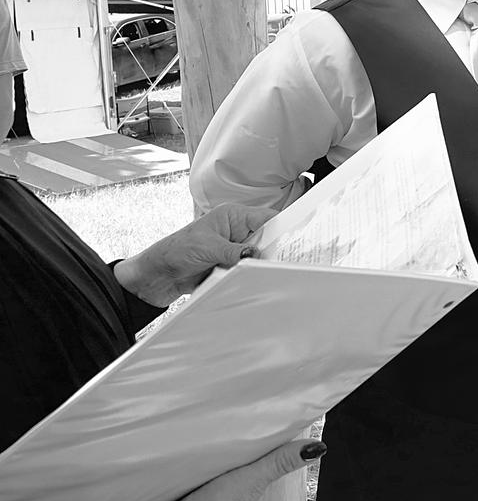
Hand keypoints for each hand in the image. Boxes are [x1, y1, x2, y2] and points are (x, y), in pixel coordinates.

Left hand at [114, 204, 277, 306]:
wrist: (154, 277)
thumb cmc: (174, 251)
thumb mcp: (208, 248)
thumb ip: (236, 252)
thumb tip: (258, 257)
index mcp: (233, 217)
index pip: (268, 218)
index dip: (285, 226)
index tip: (299, 238)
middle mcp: (236, 233)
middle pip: (267, 240)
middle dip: (273, 251)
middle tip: (285, 263)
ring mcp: (233, 251)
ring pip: (258, 259)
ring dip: (258, 268)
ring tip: (268, 275)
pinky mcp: (229, 268)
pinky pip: (247, 273)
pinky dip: (249, 279)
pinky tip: (254, 283)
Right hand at [130, 439, 324, 500]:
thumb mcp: (249, 479)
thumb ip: (279, 462)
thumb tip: (318, 448)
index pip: (260, 480)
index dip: (256, 465)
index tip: (250, 450)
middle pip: (240, 492)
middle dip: (233, 478)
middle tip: (222, 459)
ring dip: (213, 493)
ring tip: (203, 477)